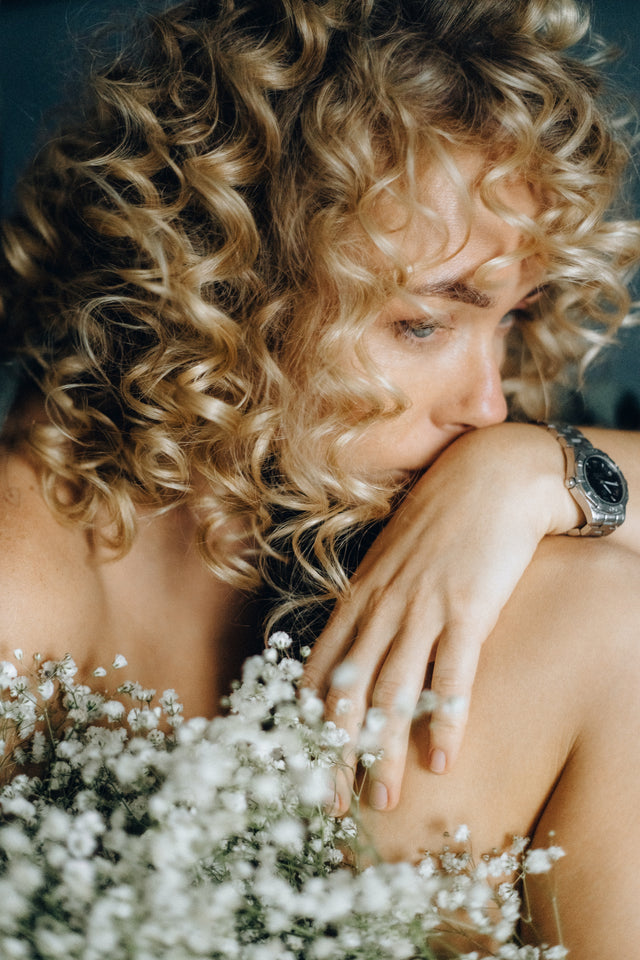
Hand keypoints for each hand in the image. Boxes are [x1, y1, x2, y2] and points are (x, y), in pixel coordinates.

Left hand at [302, 422, 581, 813]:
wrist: (489, 477)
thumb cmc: (440, 521)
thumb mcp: (392, 562)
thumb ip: (373, 605)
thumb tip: (358, 650)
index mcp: (358, 599)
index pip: (319, 670)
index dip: (305, 721)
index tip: (296, 763)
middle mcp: (381, 607)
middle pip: (347, 691)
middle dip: (334, 750)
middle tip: (329, 802)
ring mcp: (423, 606)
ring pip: (392, 690)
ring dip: (384, 750)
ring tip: (382, 798)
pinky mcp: (468, 607)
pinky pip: (452, 672)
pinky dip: (445, 718)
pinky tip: (442, 756)